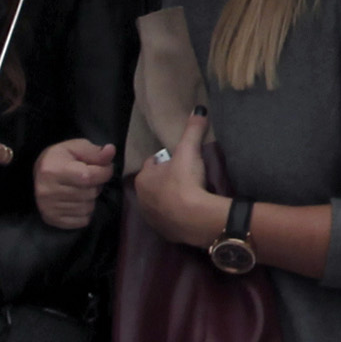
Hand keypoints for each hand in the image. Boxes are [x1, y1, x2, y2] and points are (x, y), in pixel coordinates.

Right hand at [34, 137, 115, 229]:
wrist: (38, 173)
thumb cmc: (60, 158)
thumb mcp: (76, 148)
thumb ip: (95, 152)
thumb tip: (111, 150)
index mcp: (53, 170)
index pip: (88, 176)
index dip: (104, 172)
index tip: (106, 168)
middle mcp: (48, 191)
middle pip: (90, 193)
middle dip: (97, 185)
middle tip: (90, 179)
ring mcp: (49, 208)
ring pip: (88, 208)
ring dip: (91, 199)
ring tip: (82, 189)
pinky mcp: (52, 219)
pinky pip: (82, 221)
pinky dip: (85, 212)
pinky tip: (77, 201)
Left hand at [132, 105, 226, 247]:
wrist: (195, 217)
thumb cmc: (185, 181)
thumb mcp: (190, 150)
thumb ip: (192, 129)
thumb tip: (198, 108)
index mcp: (143, 178)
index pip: (152, 164)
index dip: (167, 160)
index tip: (180, 160)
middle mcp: (142, 199)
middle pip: (155, 184)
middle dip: (166, 180)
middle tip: (186, 176)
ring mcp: (152, 218)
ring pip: (160, 202)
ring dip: (170, 198)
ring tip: (189, 193)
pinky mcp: (164, 232)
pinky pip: (169, 219)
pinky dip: (176, 214)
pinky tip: (190, 210)